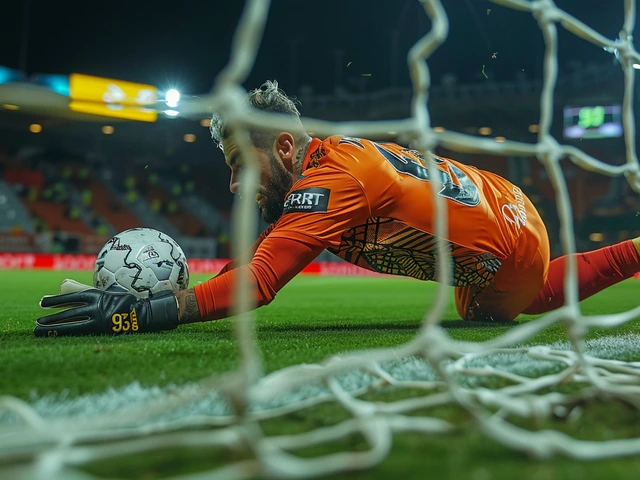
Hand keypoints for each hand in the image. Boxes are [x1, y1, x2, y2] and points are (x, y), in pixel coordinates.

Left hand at [34, 287, 178, 336]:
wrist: (142, 315)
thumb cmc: (125, 302)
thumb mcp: (109, 292)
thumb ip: (92, 291)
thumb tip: (69, 284)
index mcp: (97, 295)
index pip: (71, 297)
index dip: (55, 300)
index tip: (43, 302)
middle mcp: (95, 307)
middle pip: (68, 312)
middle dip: (51, 316)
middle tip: (38, 320)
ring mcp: (98, 319)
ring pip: (70, 324)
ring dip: (53, 327)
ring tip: (39, 330)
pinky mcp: (101, 330)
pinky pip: (79, 332)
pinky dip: (65, 334)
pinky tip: (55, 337)